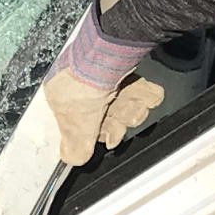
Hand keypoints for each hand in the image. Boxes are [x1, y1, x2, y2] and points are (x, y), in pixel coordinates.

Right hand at [42, 0, 161, 165]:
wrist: (105, 56)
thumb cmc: (84, 84)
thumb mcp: (76, 123)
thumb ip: (76, 144)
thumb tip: (71, 158)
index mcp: (61, 96)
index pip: (82, 123)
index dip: (100, 132)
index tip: (112, 138)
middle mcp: (79, 84)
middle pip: (105, 112)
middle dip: (121, 118)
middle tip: (128, 118)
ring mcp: (99, 74)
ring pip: (122, 100)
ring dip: (135, 107)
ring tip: (140, 105)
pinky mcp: (119, 65)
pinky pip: (134, 85)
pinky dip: (145, 92)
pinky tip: (152, 95)